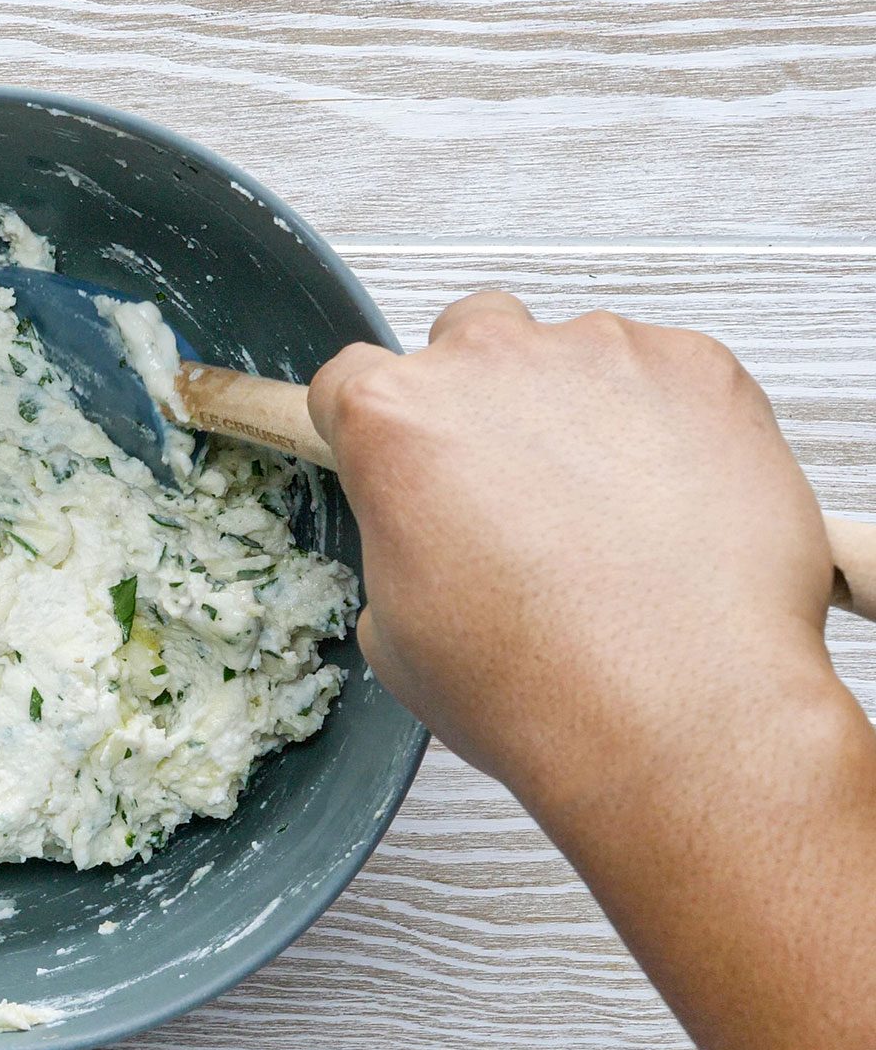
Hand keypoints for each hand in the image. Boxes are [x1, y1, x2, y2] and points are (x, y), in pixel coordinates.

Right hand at [309, 293, 838, 800]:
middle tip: (511, 487)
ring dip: (577, 412)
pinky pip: (668, 374)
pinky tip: (670, 505)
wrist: (676, 712)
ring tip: (609, 512)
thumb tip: (433, 537)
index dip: (370, 422)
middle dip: (480, 398)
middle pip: (465, 337)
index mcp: (394, 420)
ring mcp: (600, 354)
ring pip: (572, 354)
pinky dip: (667, 423)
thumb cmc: (538, 685)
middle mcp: (489, 363)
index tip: (396, 450)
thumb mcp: (397, 634)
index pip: (352, 377)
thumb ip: (401, 543)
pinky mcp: (698, 369)